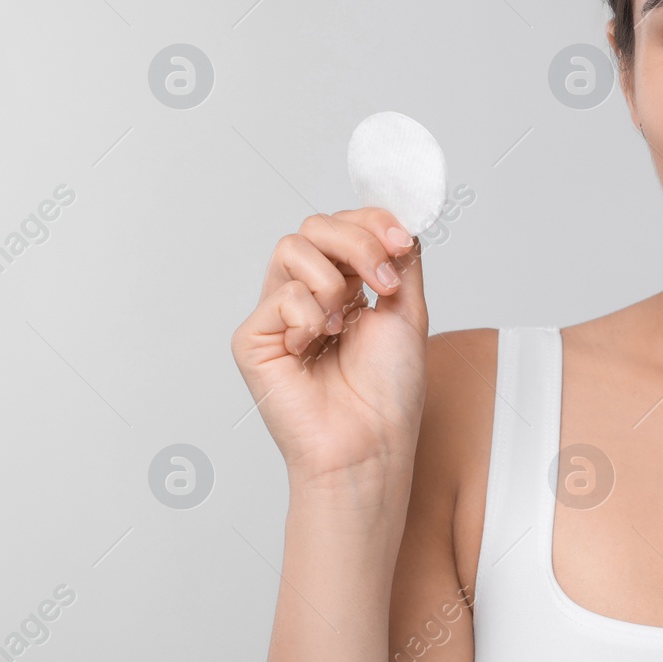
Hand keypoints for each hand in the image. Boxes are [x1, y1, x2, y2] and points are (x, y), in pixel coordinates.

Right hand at [230, 209, 429, 505]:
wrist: (371, 441)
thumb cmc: (390, 391)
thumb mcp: (408, 311)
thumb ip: (400, 261)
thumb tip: (398, 220)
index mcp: (345, 287)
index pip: (345, 226)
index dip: (372, 222)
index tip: (400, 241)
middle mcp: (308, 295)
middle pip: (315, 226)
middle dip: (356, 242)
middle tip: (381, 281)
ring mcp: (278, 315)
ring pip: (291, 247)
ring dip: (332, 278)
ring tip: (345, 321)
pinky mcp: (254, 339)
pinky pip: (280, 295)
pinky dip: (310, 316)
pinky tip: (316, 347)